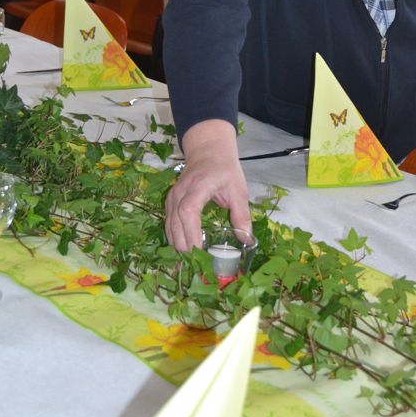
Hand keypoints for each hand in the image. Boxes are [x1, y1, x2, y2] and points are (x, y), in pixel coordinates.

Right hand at [165, 119, 250, 250]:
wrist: (208, 150)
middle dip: (184, 247)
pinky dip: (174, 238)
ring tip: (191, 263)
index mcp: (199, 186)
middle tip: (198, 266)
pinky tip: (184, 250)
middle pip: (175, 223)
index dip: (191, 233)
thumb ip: (242, 215)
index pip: (188, 211)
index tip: (199, 252)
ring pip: (169, 226)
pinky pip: (168, 223)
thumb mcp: (238, 190)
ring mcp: (172, 196)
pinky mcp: (170, 201)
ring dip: (178, 245)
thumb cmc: (225, 169)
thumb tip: (247, 241)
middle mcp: (180, 192)